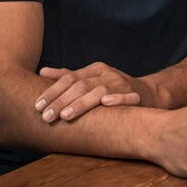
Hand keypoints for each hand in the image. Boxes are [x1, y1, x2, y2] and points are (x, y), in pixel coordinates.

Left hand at [35, 62, 156, 122]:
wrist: (148, 93)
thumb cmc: (114, 87)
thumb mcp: (91, 78)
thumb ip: (68, 76)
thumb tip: (42, 71)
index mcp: (95, 69)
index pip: (69, 78)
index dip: (52, 91)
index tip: (37, 106)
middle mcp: (107, 74)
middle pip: (80, 85)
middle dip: (61, 101)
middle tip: (46, 117)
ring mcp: (121, 84)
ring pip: (99, 91)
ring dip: (81, 104)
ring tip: (65, 116)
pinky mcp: (135, 95)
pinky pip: (126, 96)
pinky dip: (117, 98)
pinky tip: (106, 103)